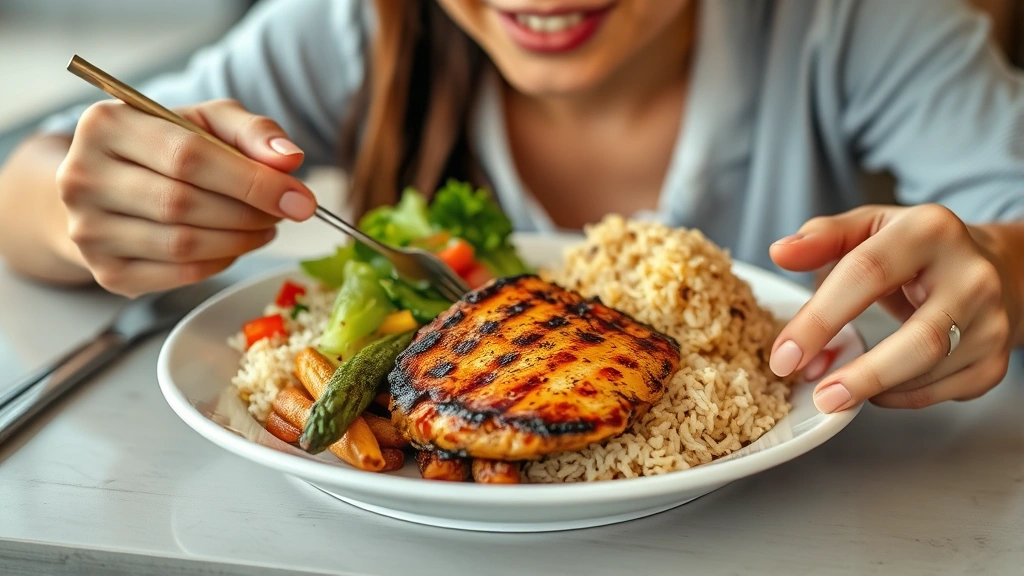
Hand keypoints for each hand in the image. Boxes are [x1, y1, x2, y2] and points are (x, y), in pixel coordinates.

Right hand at [57, 99, 316, 296]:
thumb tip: (289, 159)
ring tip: (264, 226)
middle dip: (249, 212)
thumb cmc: (166, 148)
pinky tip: (235, 245)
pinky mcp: (106, 272)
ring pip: (183, 244)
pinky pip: (180, 274)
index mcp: (106, 125)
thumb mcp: (207, 122)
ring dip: (240, 240)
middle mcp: (83, 177)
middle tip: (282, 212)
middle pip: (184, 203)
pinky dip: (221, 262)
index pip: (188, 157)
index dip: (252, 181)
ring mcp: (88, 230)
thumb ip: (252, 131)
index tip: (299, 198)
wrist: (110, 188)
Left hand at [769, 204, 1018, 411]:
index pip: (867, 274)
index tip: (784, 356)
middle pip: (920, 339)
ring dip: (875, 388)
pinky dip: (900, 396)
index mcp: (930, 231)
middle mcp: (972, 276)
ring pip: (931, 370)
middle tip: (819, 396)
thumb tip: (780, 252)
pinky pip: (942, 392)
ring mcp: (991, 321)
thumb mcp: (869, 228)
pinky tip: (875, 389)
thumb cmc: (916, 249)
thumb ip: (822, 238)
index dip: (819, 319)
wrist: (993, 267)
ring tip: (835, 390)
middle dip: (864, 375)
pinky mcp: (996, 360)